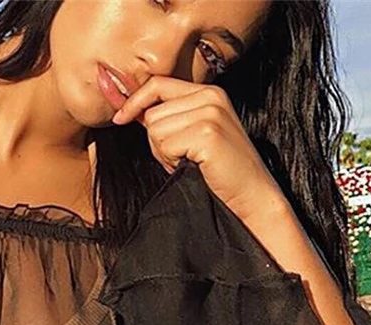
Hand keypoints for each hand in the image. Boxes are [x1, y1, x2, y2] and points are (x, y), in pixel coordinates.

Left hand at [112, 75, 288, 223]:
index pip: (157, 84)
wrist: (251, 194)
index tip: (119, 118)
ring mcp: (210, 113)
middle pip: (152, 112)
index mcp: (208, 92)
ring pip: (155, 129)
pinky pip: (165, 145)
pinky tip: (192, 166)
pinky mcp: (207, 133)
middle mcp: (210, 96)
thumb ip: (168, 118)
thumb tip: (128, 110)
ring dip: (164, 153)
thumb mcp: (194, 135)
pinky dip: (171, 162)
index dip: (134, 101)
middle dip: (157, 141)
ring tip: (188, 161)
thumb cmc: (219, 171)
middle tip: (180, 157)